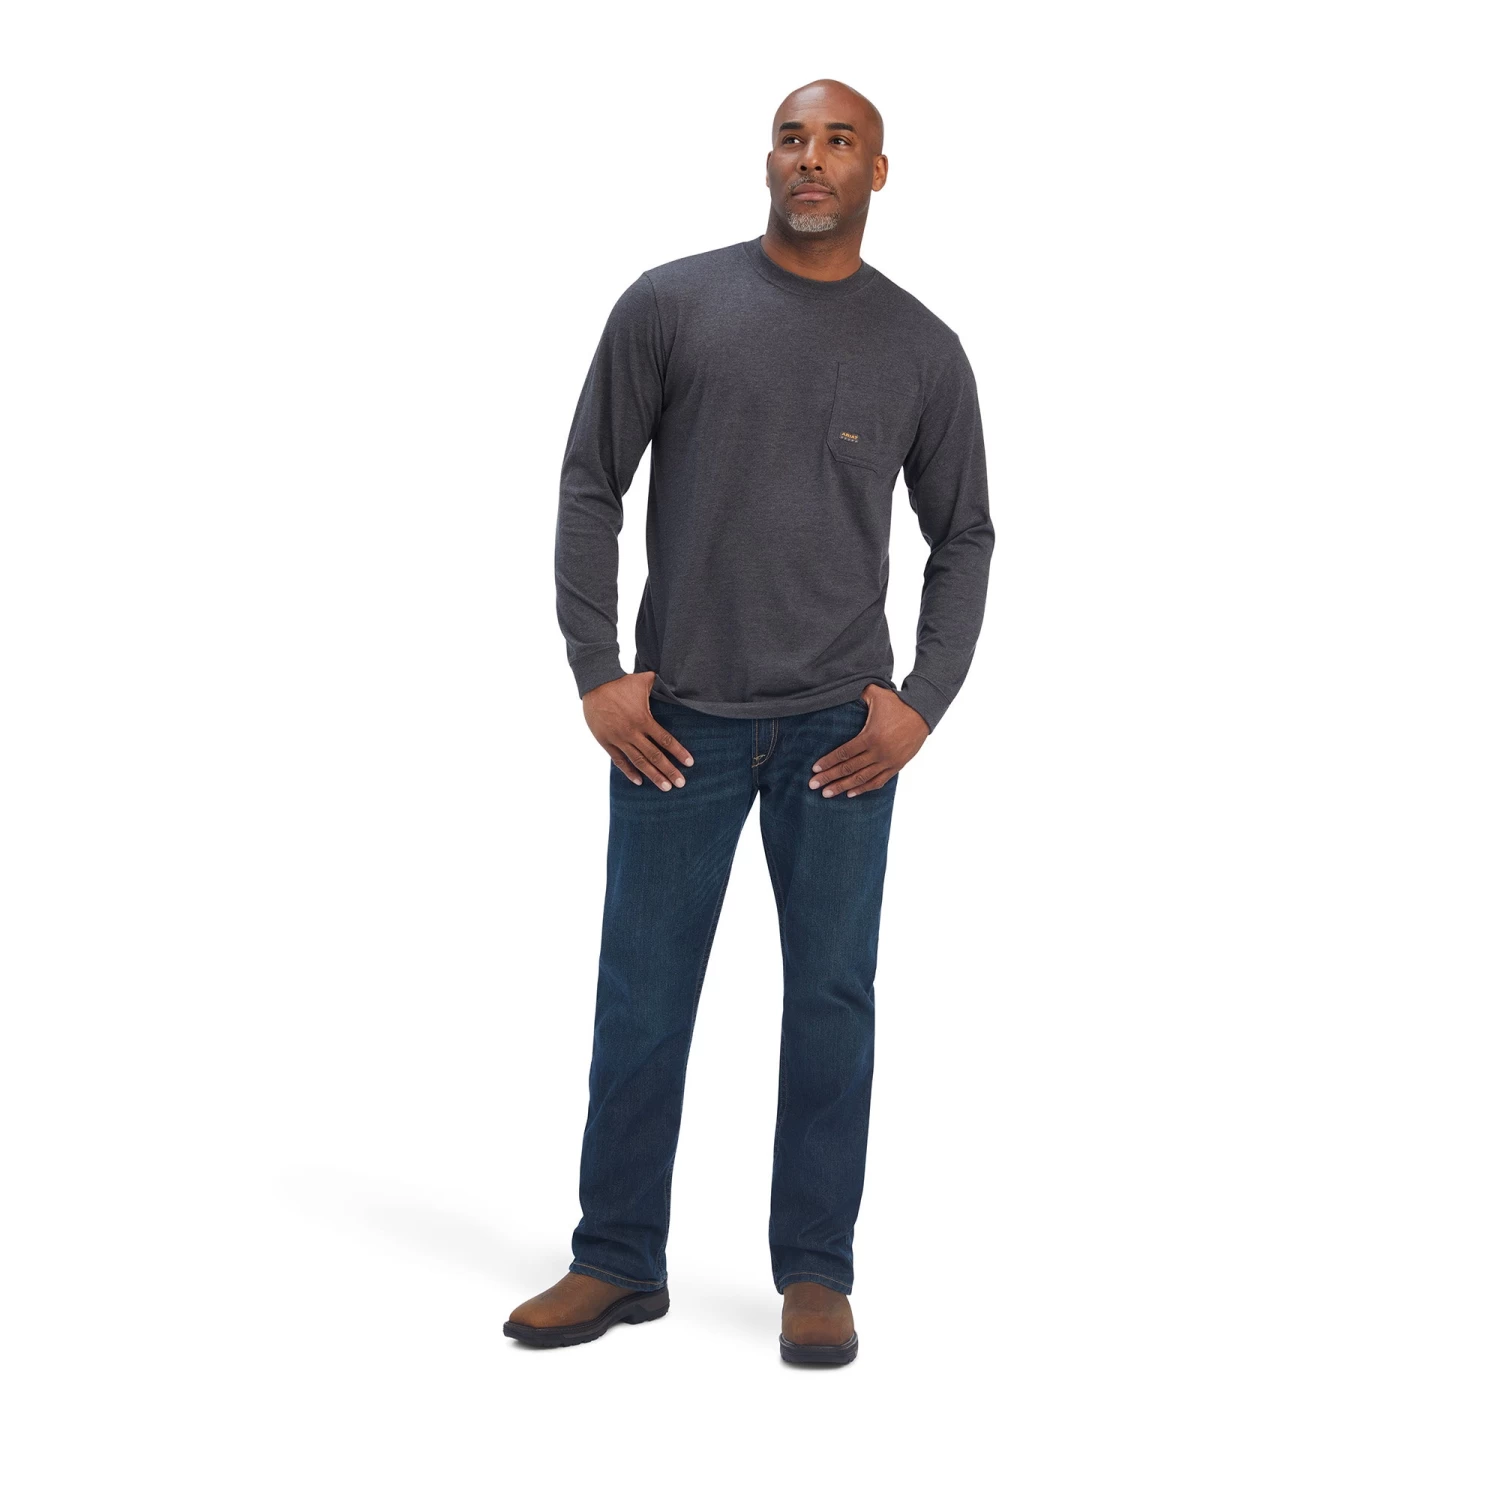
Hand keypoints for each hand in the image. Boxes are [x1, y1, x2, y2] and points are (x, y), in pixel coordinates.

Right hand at [582, 670, 693, 789]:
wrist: (594, 684)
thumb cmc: (620, 682)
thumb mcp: (643, 681)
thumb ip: (659, 684)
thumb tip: (673, 681)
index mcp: (643, 719)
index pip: (665, 740)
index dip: (678, 752)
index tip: (689, 763)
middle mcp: (632, 732)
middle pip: (654, 756)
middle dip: (669, 771)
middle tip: (680, 783)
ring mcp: (618, 739)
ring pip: (638, 762)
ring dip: (653, 775)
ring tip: (665, 787)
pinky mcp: (606, 741)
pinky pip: (619, 760)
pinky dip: (629, 772)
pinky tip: (639, 782)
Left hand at [808, 684, 928, 796]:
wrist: (923, 713)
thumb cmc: (898, 702)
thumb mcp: (876, 694)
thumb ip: (858, 694)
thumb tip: (840, 689)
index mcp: (871, 736)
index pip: (844, 753)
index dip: (828, 762)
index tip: (814, 769)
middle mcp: (879, 752)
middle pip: (849, 769)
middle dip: (829, 778)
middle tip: (813, 785)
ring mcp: (888, 761)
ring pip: (862, 779)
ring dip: (843, 787)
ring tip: (827, 793)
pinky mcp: (896, 766)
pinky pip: (878, 781)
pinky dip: (864, 788)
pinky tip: (850, 793)